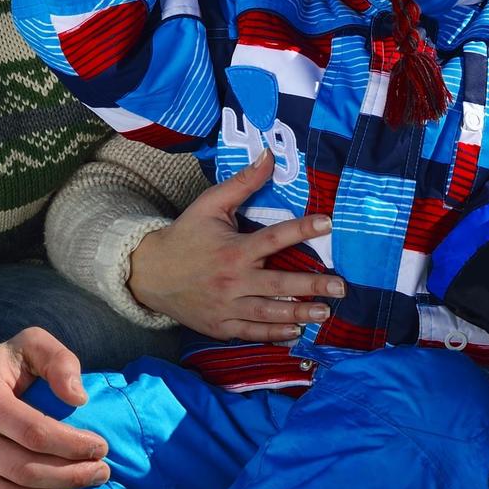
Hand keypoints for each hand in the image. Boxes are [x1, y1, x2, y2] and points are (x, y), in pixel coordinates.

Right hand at [124, 150, 344, 340]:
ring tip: (325, 313)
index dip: (303, 229)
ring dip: (298, 314)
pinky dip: (273, 334)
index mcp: (234, 250)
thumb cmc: (185, 236)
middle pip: (279, 284)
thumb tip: (269, 155)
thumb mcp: (209, 205)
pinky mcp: (220, 326)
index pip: (274, 238)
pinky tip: (295, 332)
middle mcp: (233, 281)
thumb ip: (242, 183)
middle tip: (340, 286)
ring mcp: (226, 307)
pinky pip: (251, 332)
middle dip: (311, 285)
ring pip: (268, 312)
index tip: (328, 223)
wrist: (148, 273)